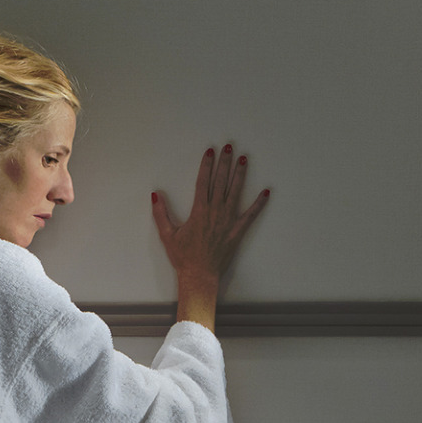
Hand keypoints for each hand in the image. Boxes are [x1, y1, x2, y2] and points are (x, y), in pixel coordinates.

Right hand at [151, 144, 269, 329]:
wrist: (199, 275)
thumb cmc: (183, 257)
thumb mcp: (167, 234)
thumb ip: (160, 213)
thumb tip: (155, 195)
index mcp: (199, 211)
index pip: (203, 181)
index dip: (207, 165)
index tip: (210, 152)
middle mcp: (215, 212)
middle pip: (221, 182)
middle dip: (225, 163)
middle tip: (229, 147)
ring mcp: (228, 221)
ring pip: (235, 192)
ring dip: (240, 175)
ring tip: (244, 159)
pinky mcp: (237, 231)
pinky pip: (250, 215)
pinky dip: (258, 204)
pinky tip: (266, 192)